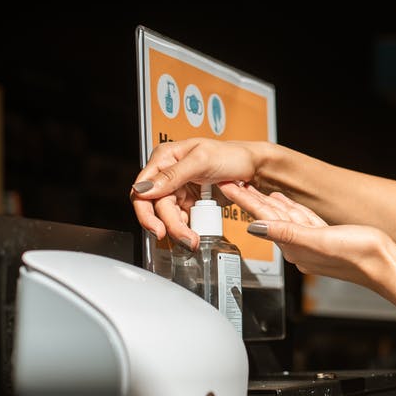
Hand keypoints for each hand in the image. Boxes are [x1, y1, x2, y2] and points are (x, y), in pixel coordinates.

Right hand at [131, 138, 263, 246]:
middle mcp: (167, 174)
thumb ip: (173, 175)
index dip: (146, 211)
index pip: (142, 188)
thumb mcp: (202, 160)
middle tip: (184, 239)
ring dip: (179, 230)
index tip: (158, 228)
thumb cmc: (231, 155)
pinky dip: (186, 228)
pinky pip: (180, 219)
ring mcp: (178, 189)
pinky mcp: (189, 201)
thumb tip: (145, 189)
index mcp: (164, 158)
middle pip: (155, 207)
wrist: (253, 167)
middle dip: (169, 225)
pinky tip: (195, 232)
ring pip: (168, 216)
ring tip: (193, 240)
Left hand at [227, 184, 395, 296]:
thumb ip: (286, 233)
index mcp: (295, 246)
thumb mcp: (319, 240)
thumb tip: (255, 227)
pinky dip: (289, 209)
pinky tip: (282, 202)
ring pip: (284, 217)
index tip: (227, 187)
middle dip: (250, 200)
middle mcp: (300, 246)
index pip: (263, 219)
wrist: (387, 265)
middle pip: (269, 217)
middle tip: (231, 183)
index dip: (244, 201)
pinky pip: (300, 220)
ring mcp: (312, 243)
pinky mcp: (325, 238)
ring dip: (267, 202)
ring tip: (251, 189)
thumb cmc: (359, 255)